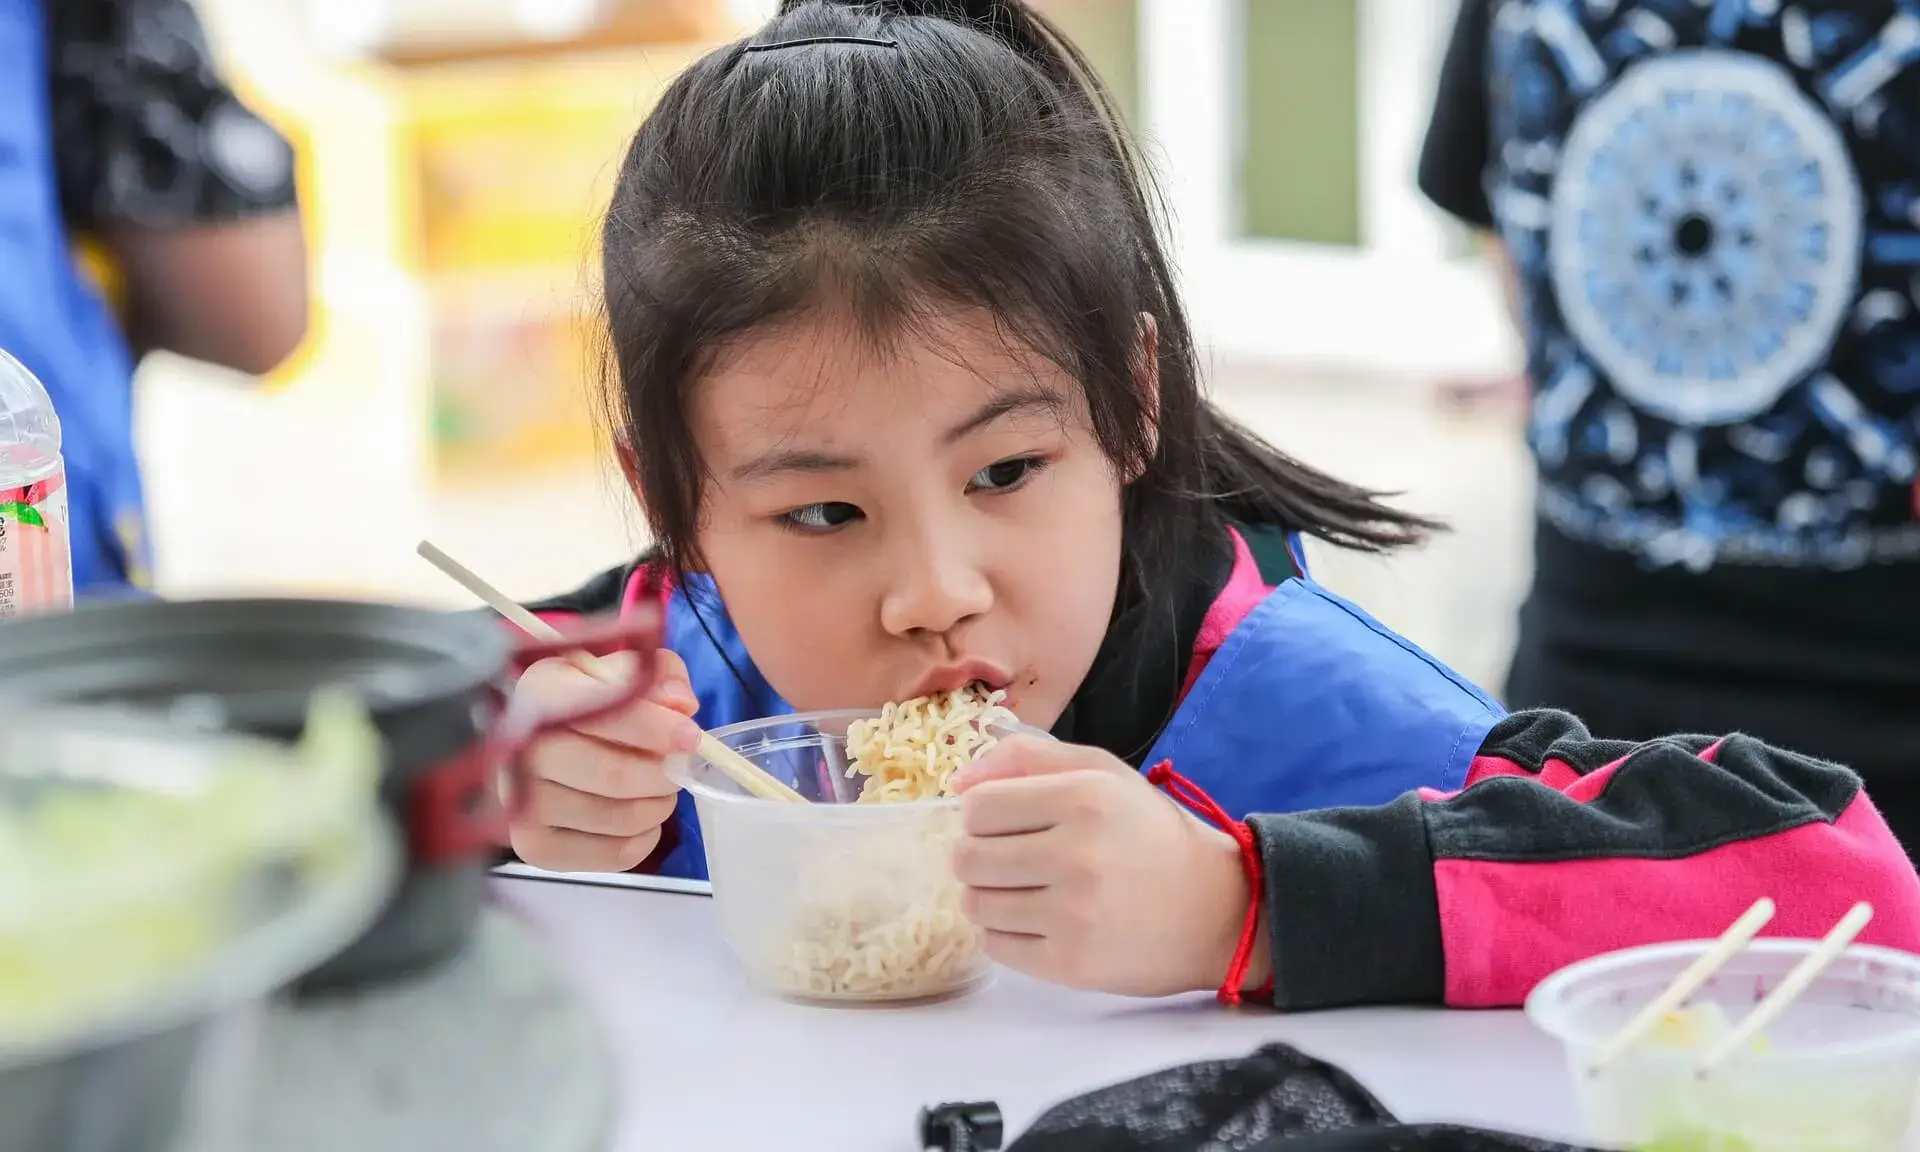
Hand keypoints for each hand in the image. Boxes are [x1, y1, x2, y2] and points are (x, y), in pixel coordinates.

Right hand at [507, 648, 701, 871]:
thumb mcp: (616, 669)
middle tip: (679, 768)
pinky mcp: (535, 848)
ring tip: (659, 789)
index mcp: (541, 694)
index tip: (691, 737)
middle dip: (664, 774)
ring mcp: (523, 805)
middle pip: (615, 775)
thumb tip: (681, 705)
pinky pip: (616, 853)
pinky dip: (646, 837)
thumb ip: (656, 673)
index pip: (607, 715)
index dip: (657, 729)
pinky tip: (640, 816)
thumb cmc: (581, 702)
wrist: (529, 746)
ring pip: (622, 817)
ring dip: (659, 805)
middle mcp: (521, 750)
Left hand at [949, 737, 1264, 996]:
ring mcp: (1073, 916)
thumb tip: (958, 782)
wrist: (1217, 910)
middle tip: (1012, 859)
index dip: (982, 814)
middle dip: (979, 856)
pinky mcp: (1071, 966)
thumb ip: (1028, 758)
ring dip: (990, 896)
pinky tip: (1039, 921)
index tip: (1006, 822)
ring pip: (976, 904)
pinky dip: (1006, 934)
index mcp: (1084, 799)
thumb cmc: (1151, 834)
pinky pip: (995, 946)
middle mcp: (1076, 856)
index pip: (977, 808)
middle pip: (967, 858)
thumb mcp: (1103, 774)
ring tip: (1028, 890)